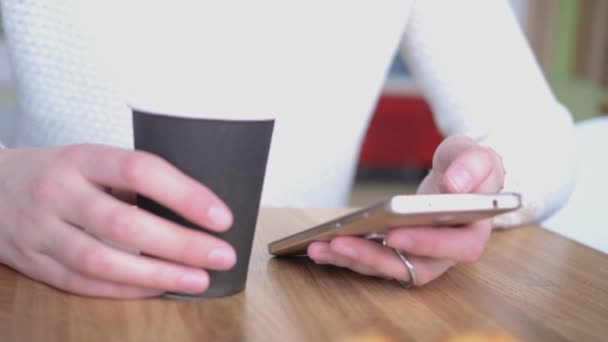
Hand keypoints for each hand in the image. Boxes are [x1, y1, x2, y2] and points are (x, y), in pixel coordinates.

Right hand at [0, 144, 234, 297]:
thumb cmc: (59, 173)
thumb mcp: (92, 159)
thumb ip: (133, 180)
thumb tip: (195, 209)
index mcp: (81, 158)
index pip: (138, 170)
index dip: (184, 194)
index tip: (221, 216)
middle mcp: (58, 193)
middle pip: (123, 224)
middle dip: (180, 244)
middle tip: (222, 255)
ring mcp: (41, 232)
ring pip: (101, 262)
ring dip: (156, 275)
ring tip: (198, 280)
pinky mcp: (34, 264)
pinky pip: (83, 284)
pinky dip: (125, 290)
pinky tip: (158, 288)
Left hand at [307, 135, 504, 285]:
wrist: (456, 178)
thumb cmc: (468, 169)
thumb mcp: (477, 156)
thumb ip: (473, 165)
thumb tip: (454, 185)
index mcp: (473, 232)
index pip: (457, 247)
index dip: (426, 244)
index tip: (394, 233)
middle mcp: (447, 254)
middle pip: (414, 267)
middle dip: (374, 258)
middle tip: (341, 243)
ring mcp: (421, 258)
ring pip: (389, 269)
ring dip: (354, 260)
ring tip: (322, 246)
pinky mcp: (399, 256)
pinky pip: (374, 263)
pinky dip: (347, 257)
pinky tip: (321, 247)